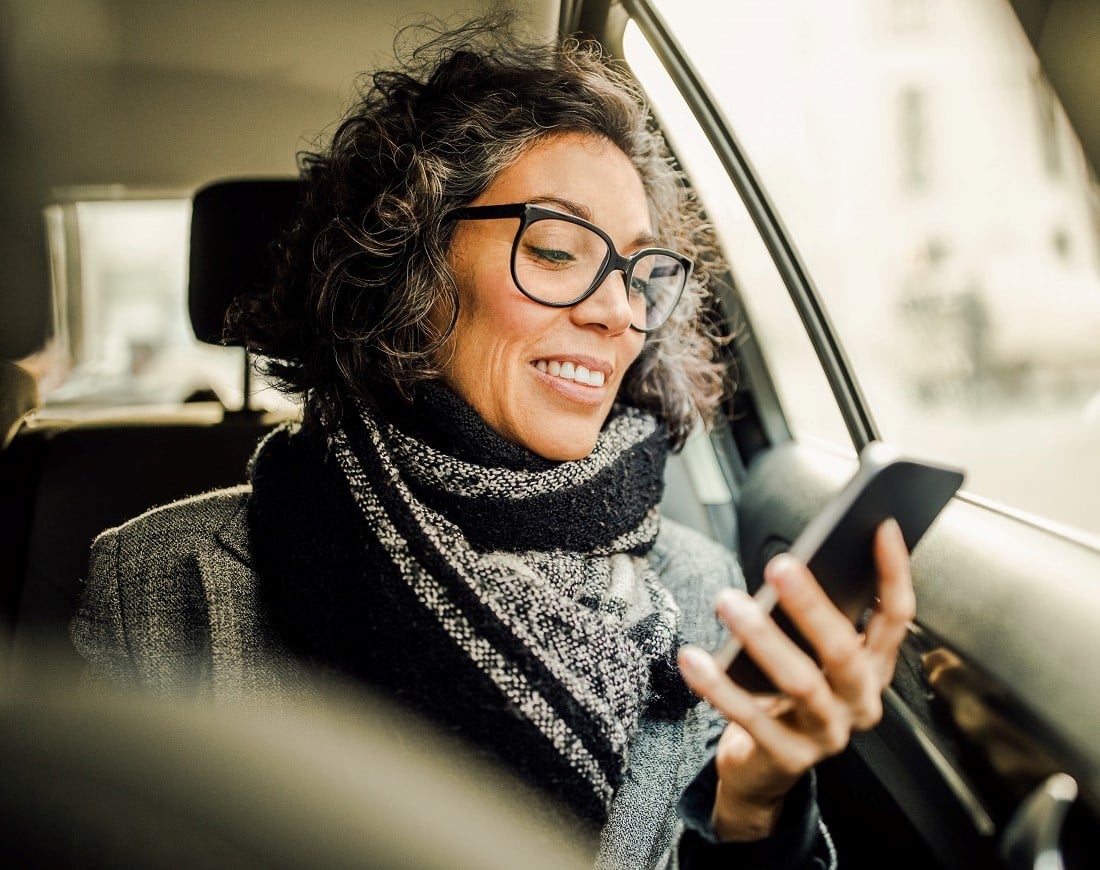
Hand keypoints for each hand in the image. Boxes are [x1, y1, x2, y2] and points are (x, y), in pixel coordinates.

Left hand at [677, 519, 914, 840]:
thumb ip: (813, 618)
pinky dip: (719, 686)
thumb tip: (794, 562)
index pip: (896, 618)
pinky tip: (693, 658)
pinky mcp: (789, 757)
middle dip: (811, 605)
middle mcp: (859, 702)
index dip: (893, 574)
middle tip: (781, 567)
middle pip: (843, 651)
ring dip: (762, 639)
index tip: (880, 527)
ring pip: (800, 683)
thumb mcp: (811, 655)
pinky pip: (751, 718)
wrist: (765, 768)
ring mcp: (828, 734)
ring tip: (728, 603)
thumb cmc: (786, 694)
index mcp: (872, 669)